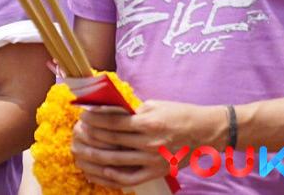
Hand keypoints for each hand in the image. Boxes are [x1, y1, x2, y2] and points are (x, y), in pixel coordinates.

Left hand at [72, 100, 222, 188]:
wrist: (205, 132)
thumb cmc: (179, 113)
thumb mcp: (154, 105)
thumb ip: (131, 110)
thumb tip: (106, 110)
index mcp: (148, 123)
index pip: (113, 122)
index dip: (95, 119)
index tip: (83, 115)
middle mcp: (149, 143)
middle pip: (111, 141)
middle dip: (91, 135)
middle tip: (78, 130)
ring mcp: (153, 160)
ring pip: (116, 161)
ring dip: (96, 155)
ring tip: (83, 149)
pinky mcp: (157, 172)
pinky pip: (130, 178)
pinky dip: (113, 176)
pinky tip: (101, 171)